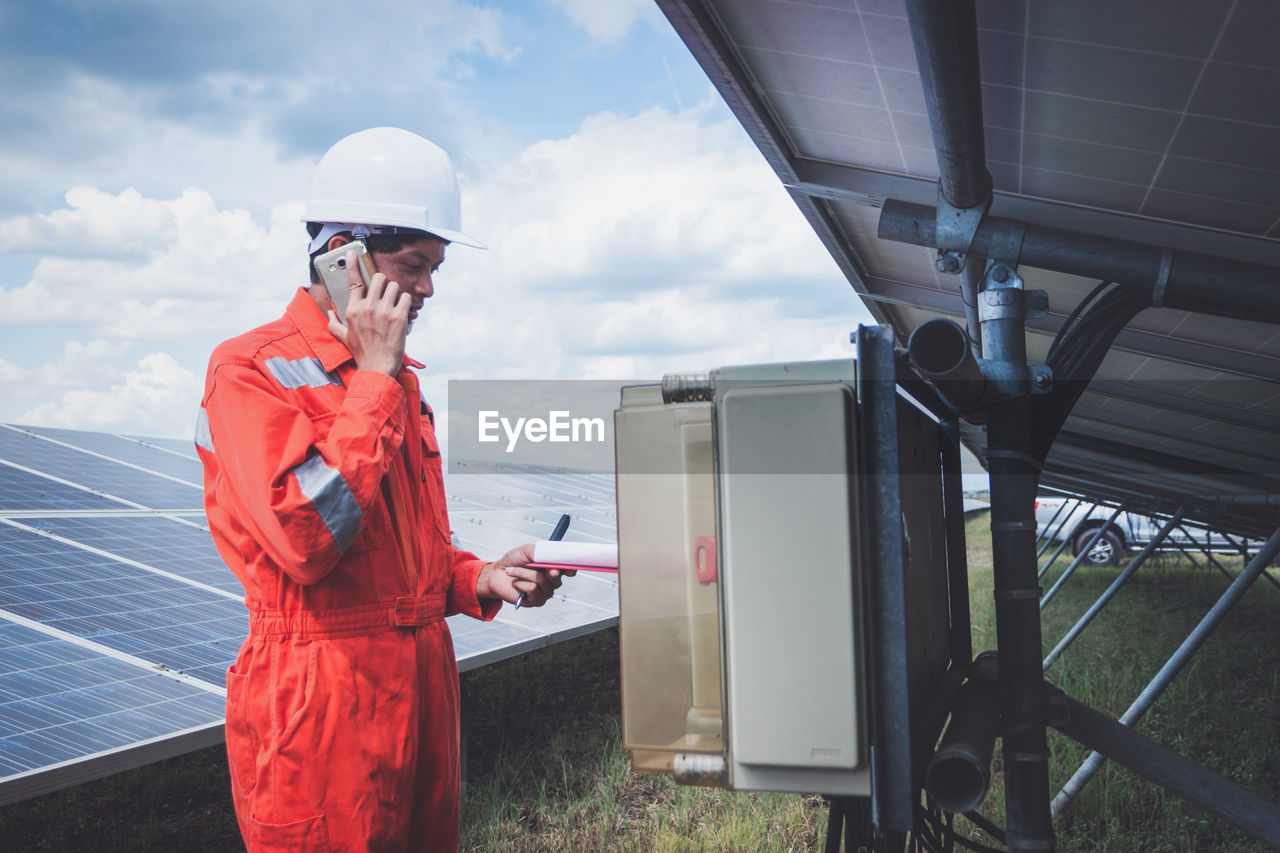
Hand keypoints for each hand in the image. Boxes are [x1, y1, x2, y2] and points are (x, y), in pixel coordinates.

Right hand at [327, 250, 409, 376]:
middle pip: (378, 278)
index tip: (353, 254)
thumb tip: (329, 313)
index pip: (354, 282)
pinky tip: (402, 310)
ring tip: (393, 304)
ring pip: (393, 286)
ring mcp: (384, 311)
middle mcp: (367, 308)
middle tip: (384, 292)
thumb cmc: (361, 353)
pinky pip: (406, 297)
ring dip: (395, 292)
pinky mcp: (399, 317)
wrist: (377, 368)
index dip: (352, 265)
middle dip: (382, 282)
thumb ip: (333, 323)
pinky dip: (406, 301)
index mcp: (353, 310)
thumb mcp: (342, 337)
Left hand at [475, 543, 575, 607]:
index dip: (570, 570)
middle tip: (548, 569)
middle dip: (551, 572)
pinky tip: (515, 582)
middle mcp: (549, 581)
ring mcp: (543, 593)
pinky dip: (521, 582)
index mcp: (551, 568)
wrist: (495, 574)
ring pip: (542, 581)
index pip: (567, 571)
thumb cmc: (512, 562)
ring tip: (514, 571)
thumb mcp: (527, 551)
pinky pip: (533, 589)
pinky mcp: (534, 601)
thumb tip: (552, 557)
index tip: (569, 568)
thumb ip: (540, 553)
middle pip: (558, 579)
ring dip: (525, 573)